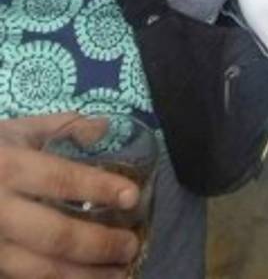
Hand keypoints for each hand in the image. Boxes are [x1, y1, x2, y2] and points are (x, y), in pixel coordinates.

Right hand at [0, 114, 139, 278]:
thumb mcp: (15, 130)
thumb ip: (60, 127)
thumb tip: (104, 127)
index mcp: (8, 167)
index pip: (60, 179)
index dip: (98, 189)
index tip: (131, 195)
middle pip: (55, 235)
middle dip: (100, 245)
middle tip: (131, 244)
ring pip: (40, 271)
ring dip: (84, 277)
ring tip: (119, 273)